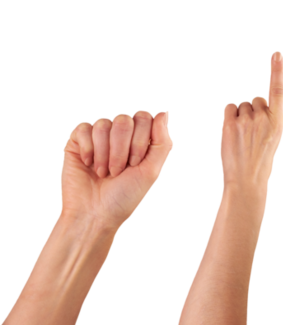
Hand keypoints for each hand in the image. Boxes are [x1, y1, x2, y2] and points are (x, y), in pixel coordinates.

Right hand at [60, 109, 172, 227]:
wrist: (94, 214)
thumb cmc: (125, 196)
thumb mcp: (152, 170)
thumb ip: (162, 141)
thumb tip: (163, 111)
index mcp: (140, 138)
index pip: (144, 116)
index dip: (139, 141)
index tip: (135, 164)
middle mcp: (120, 134)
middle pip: (124, 118)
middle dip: (121, 149)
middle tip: (117, 171)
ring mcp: (98, 136)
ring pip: (104, 123)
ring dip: (105, 153)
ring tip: (103, 172)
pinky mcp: (78, 140)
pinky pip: (84, 128)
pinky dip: (89, 149)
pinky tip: (88, 164)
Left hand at [220, 50, 282, 195]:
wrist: (247, 180)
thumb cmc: (260, 161)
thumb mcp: (273, 138)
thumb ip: (268, 119)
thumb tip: (256, 104)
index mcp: (278, 121)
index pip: (278, 90)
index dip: (277, 69)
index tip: (278, 53)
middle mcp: (264, 117)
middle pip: (255, 98)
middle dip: (252, 110)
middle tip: (251, 131)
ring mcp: (247, 120)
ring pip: (241, 105)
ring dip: (239, 116)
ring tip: (241, 136)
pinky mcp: (231, 123)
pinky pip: (229, 107)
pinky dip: (229, 116)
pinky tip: (232, 131)